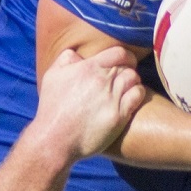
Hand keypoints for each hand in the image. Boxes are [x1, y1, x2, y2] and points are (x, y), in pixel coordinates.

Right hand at [36, 46, 147, 160]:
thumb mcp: (51, 77)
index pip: (118, 53)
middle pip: (127, 66)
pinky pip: (137, 96)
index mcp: (88, 68)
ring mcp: (111, 98)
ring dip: (134, 80)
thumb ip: (65, 60)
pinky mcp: (118, 116)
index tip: (125, 62)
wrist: (54, 138)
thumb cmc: (51, 108)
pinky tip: (132, 98)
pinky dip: (138, 93)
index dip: (125, 56)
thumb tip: (78, 55)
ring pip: (134, 79)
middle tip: (125, 76)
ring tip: (129, 86)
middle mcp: (102, 81)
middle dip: (128, 68)